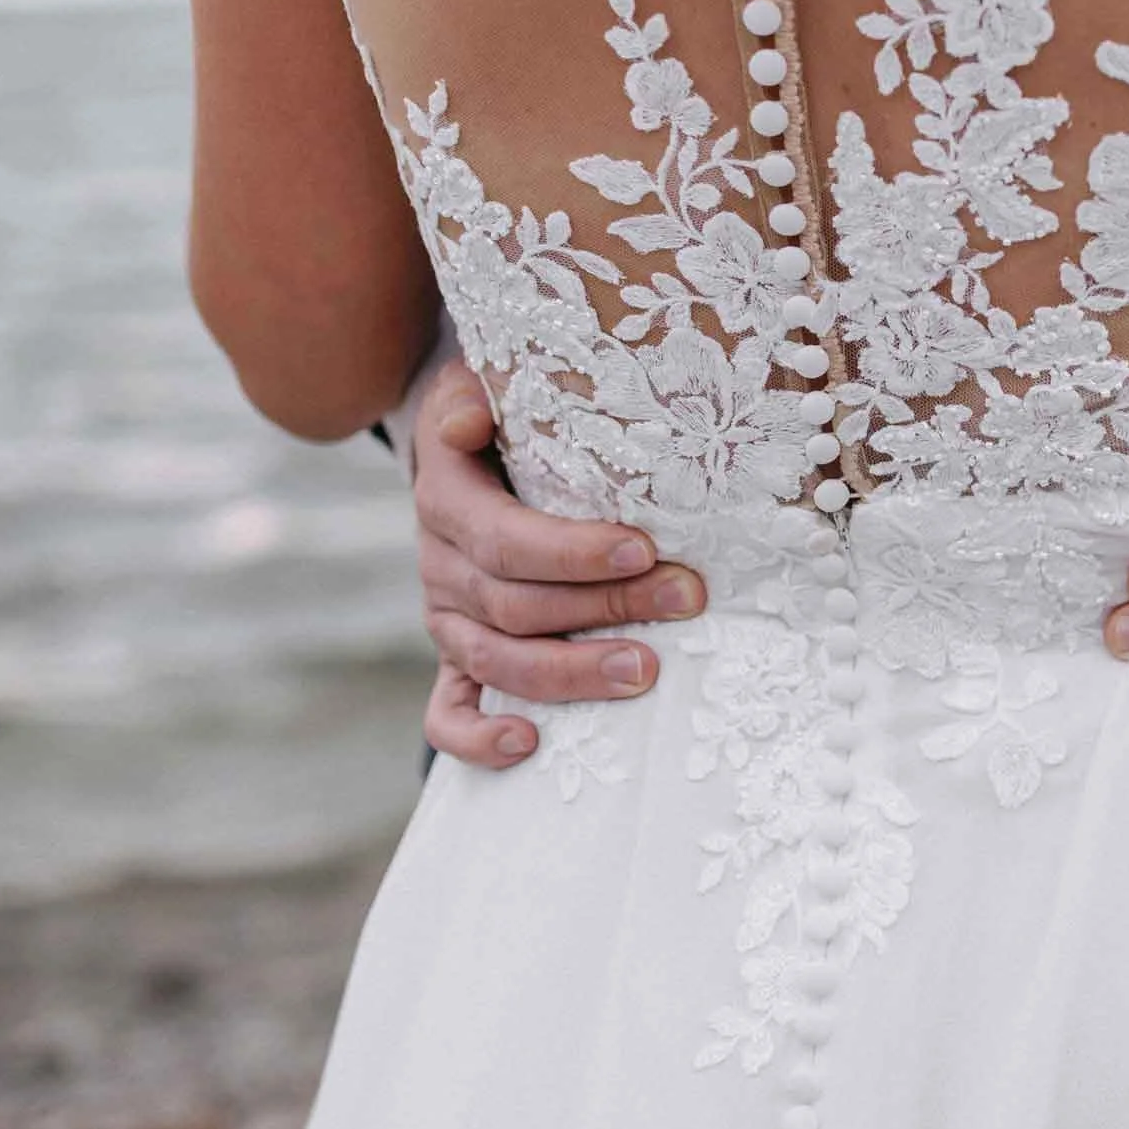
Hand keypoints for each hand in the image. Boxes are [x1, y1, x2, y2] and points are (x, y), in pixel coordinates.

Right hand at [409, 360, 703, 767]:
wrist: (471, 451)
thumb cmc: (507, 415)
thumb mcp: (486, 383)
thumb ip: (476, 396)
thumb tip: (468, 419)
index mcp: (446, 500)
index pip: (505, 538)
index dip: (573, 551)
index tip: (645, 546)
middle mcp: (440, 566)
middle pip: (516, 604)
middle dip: (606, 605)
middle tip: (688, 598)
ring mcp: (446, 620)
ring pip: (497, 662)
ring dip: (573, 673)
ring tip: (648, 670)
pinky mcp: (455, 659)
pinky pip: (447, 714)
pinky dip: (478, 739)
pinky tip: (530, 746)